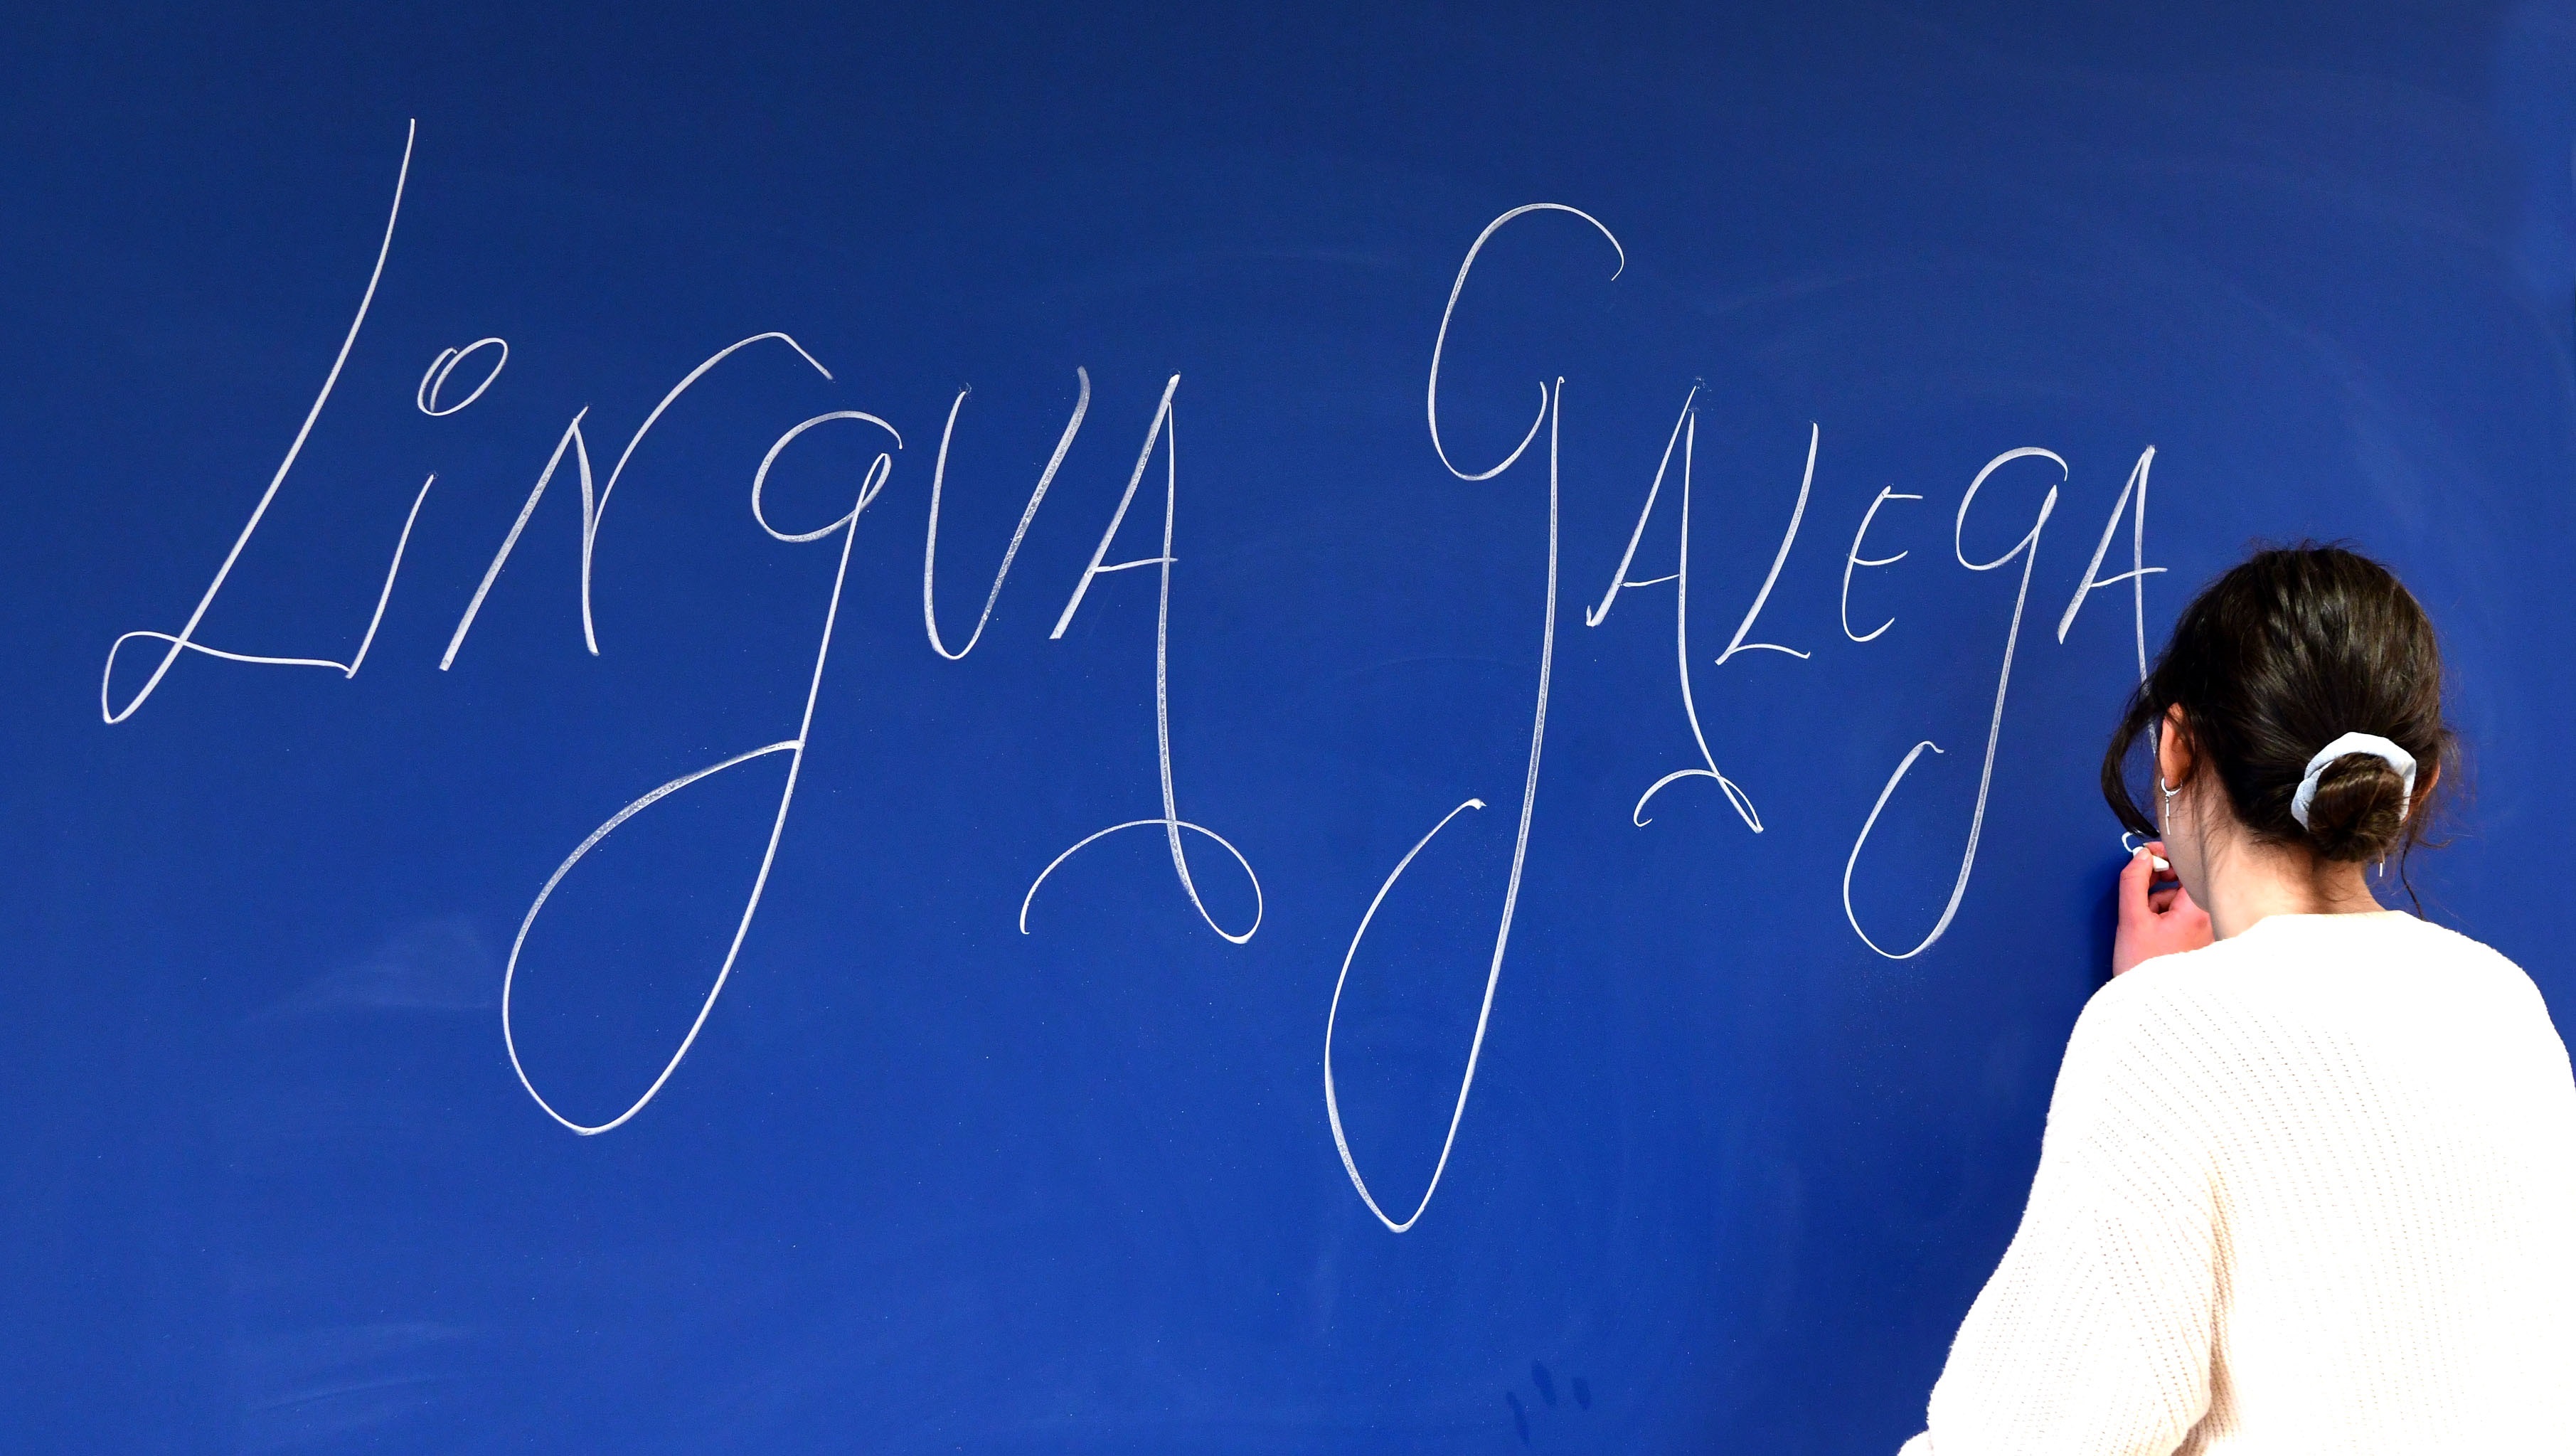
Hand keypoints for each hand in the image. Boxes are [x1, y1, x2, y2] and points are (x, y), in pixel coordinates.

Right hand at [2112, 842, 2211, 975]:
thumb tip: (2140, 857)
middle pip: (2184, 883)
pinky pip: (2182, 916)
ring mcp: (2206, 931)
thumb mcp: (2131, 919)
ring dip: (2158, 902)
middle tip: (2139, 891)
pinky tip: (2151, 933)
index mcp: (2197, 911)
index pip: (2187, 867)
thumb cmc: (2142, 967)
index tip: (2146, 855)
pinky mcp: (2199, 940)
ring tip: (2144, 924)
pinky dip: (2164, 916)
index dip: (2165, 855)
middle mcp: (2209, 919)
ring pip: (2180, 900)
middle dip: (2158, 884)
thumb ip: (2133, 881)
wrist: (2150, 1004)